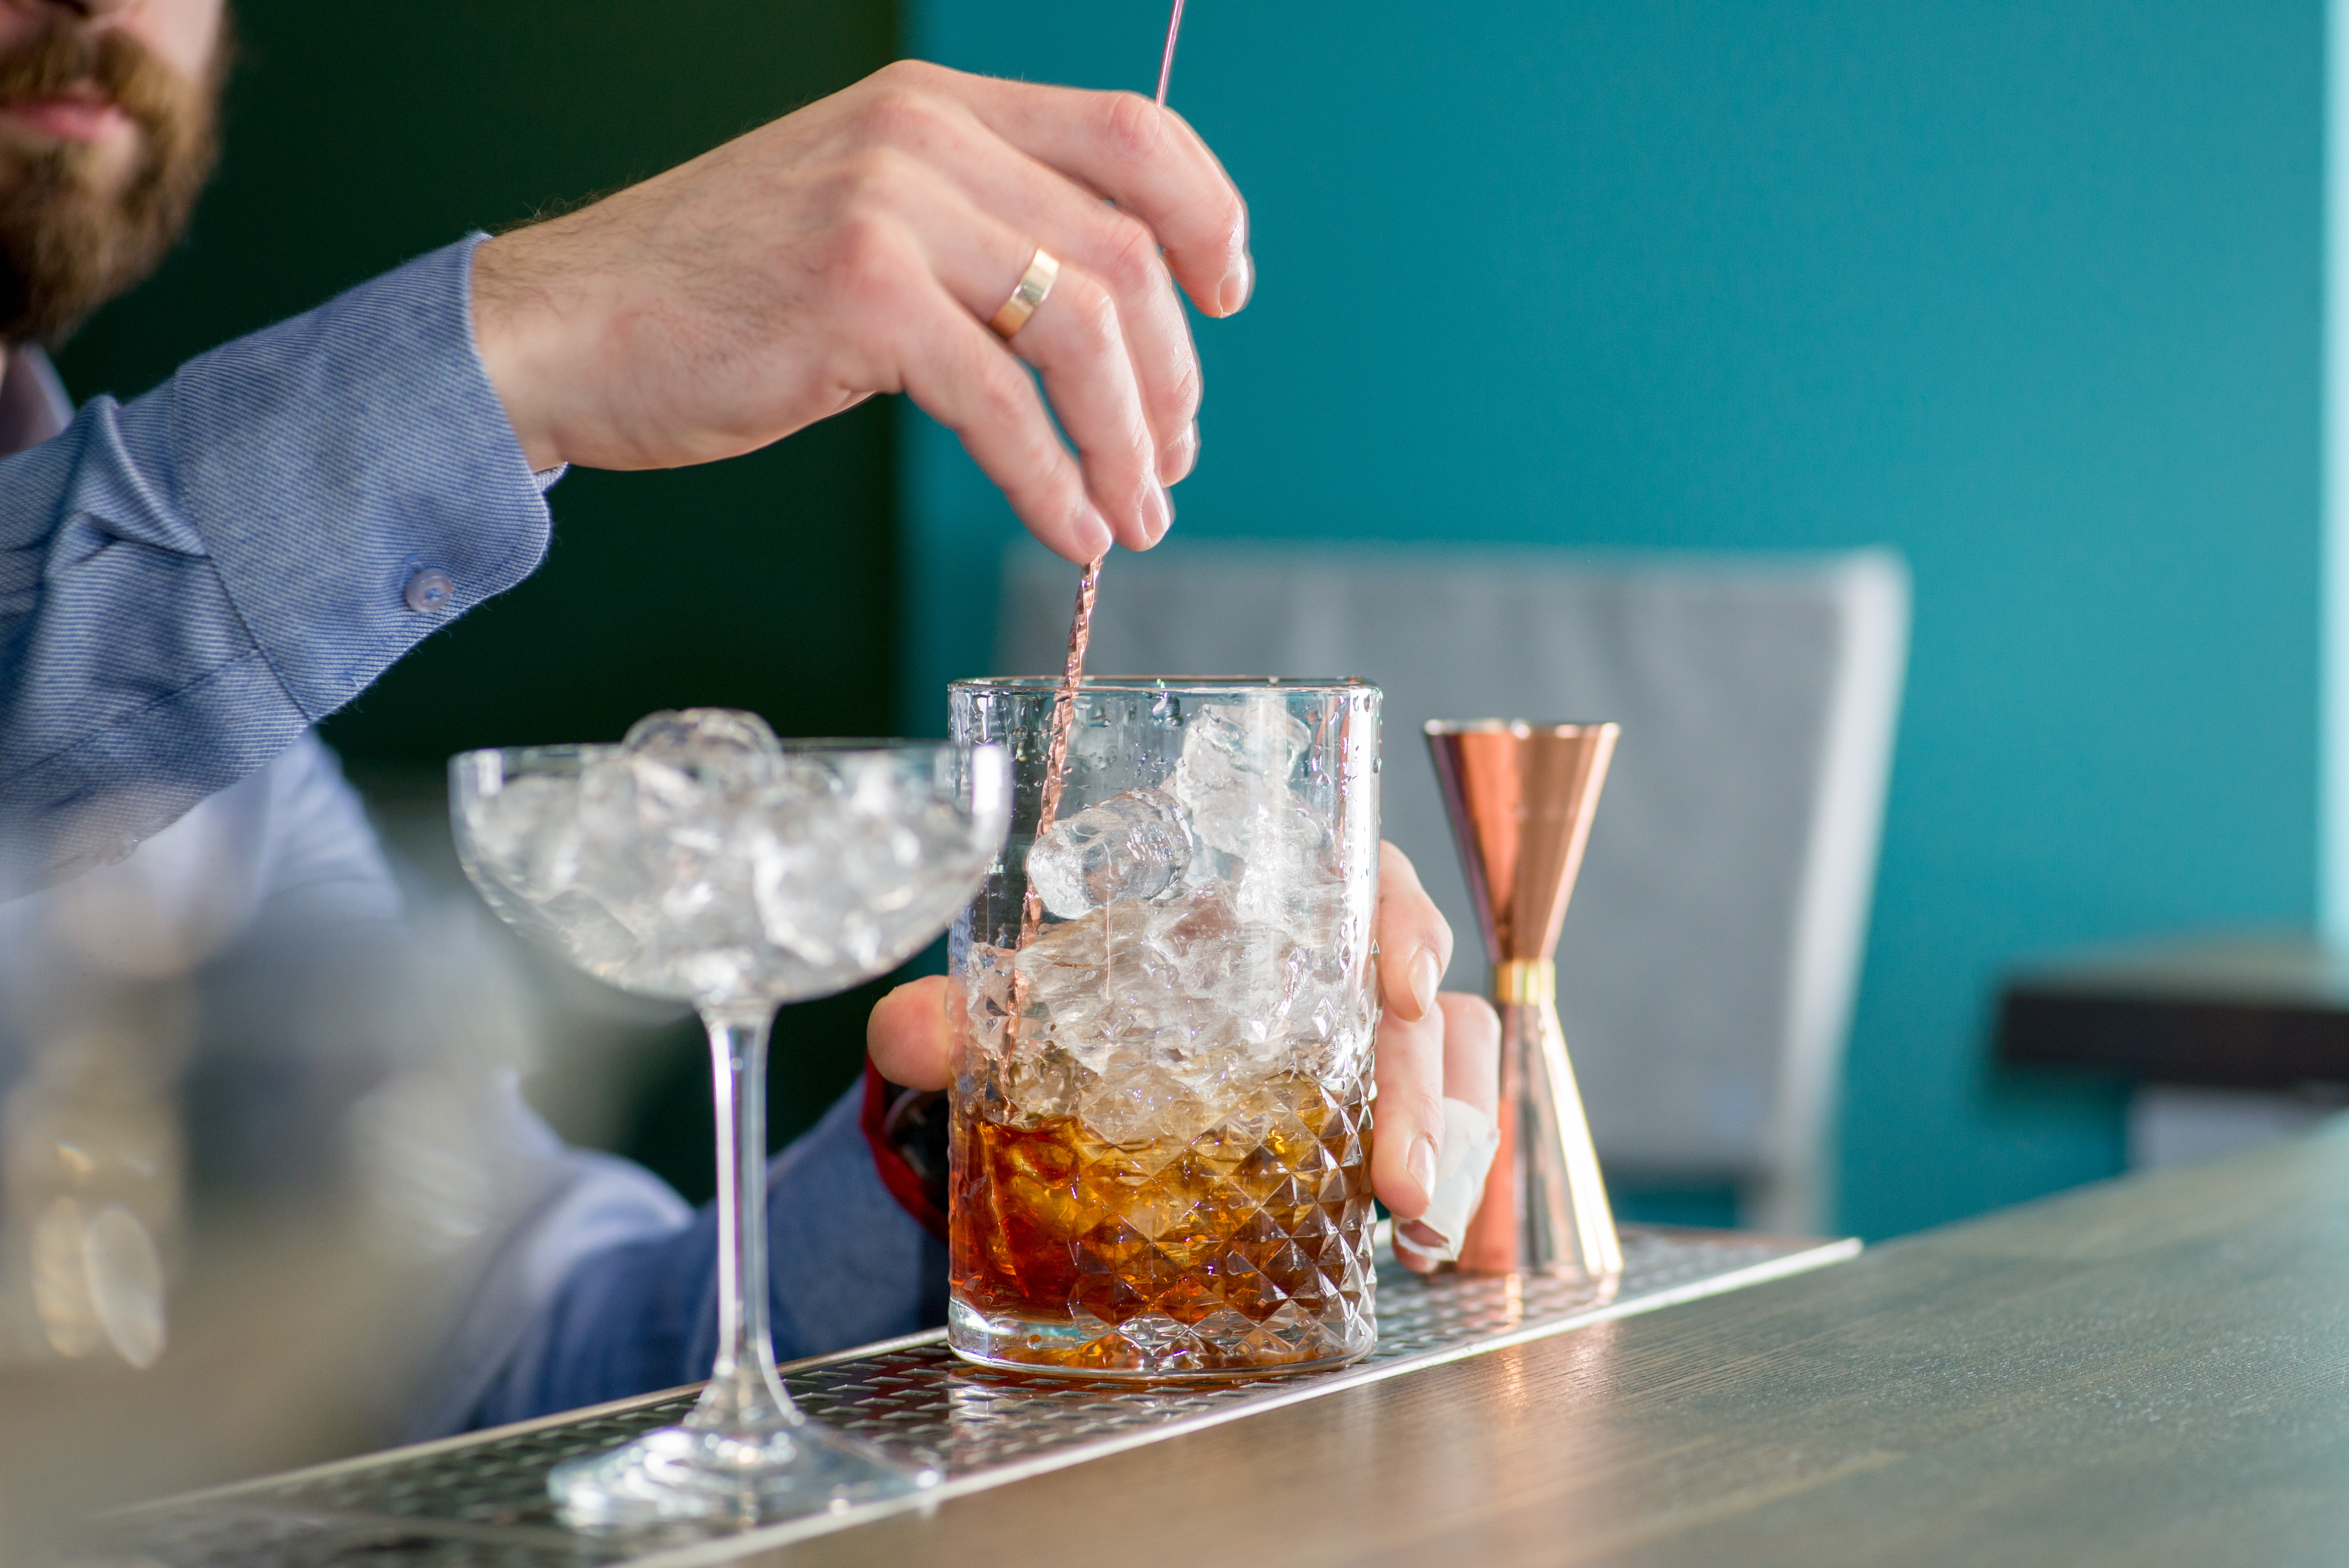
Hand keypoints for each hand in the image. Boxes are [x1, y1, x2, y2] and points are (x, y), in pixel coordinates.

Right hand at [470, 59, 1251, 563]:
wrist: (563, 327)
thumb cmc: (715, 295)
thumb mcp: (863, 220)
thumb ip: (975, 234)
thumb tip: (1097, 323)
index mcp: (939, 110)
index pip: (1132, 133)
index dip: (1206, 214)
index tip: (1229, 292)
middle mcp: (924, 138)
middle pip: (1124, 250)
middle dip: (1171, 374)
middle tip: (1170, 457)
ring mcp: (890, 212)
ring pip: (1081, 329)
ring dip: (1126, 439)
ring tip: (1134, 512)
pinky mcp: (858, 300)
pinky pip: (1001, 403)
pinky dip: (1054, 480)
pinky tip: (1072, 528)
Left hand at [866, 841, 1500, 1261]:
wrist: (1092, 1070)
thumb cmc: (1083, 1002)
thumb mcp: (1024, 1007)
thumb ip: (962, 1017)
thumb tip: (902, 1035)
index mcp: (1268, 901)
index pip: (1365, 878)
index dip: (1401, 921)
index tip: (1401, 982)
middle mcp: (1333, 963)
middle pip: (1419, 994)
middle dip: (1423, 1083)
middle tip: (1399, 1171)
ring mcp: (1365, 1040)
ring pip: (1452, 1061)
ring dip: (1449, 1138)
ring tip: (1415, 1221)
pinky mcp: (1372, 1112)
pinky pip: (1444, 1127)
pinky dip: (1446, 1178)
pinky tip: (1419, 1240)